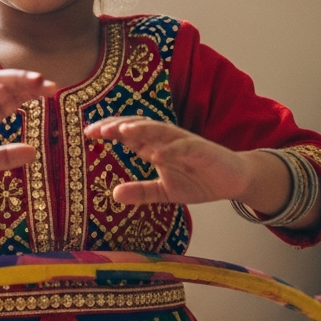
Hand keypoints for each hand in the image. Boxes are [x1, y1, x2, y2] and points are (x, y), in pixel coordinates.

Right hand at [0, 70, 55, 192]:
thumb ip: (7, 157)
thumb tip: (34, 153)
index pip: (15, 96)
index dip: (34, 91)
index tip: (54, 90)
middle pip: (7, 85)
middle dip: (28, 82)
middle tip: (49, 83)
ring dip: (11, 80)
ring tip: (31, 80)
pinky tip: (0, 92)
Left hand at [83, 117, 255, 204]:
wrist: (233, 181)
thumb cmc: (198, 180)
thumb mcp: (165, 192)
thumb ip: (141, 192)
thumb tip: (114, 195)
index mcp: (155, 145)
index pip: (128, 133)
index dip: (108, 130)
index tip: (87, 133)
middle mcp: (167, 139)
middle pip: (139, 126)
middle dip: (118, 125)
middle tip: (98, 129)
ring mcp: (184, 142)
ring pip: (160, 130)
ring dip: (141, 129)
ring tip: (123, 131)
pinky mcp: (201, 150)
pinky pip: (183, 147)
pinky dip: (170, 149)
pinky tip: (156, 154)